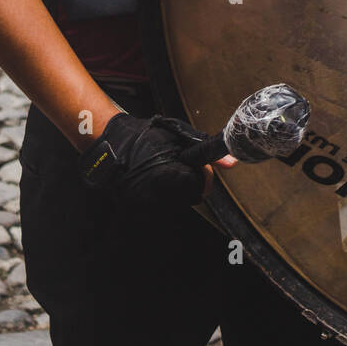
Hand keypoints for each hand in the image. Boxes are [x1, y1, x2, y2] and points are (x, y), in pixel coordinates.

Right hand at [79, 111, 234, 210]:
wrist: (113, 145)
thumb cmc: (145, 137)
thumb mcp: (178, 136)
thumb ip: (205, 149)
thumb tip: (232, 163)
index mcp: (171, 177)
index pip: (202, 186)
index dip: (202, 174)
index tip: (195, 163)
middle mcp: (161, 198)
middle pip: (193, 196)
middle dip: (191, 180)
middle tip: (178, 163)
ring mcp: (151, 206)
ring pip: (180, 201)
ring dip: (179, 187)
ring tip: (165, 168)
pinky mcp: (142, 209)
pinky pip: (166, 203)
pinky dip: (166, 192)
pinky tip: (157, 178)